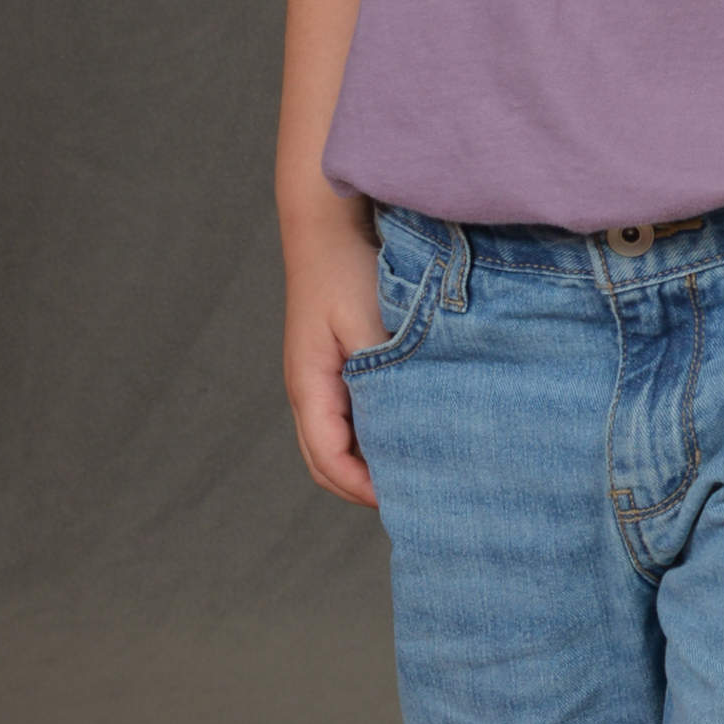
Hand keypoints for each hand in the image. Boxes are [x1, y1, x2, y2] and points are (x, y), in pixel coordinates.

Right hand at [282, 211, 389, 505]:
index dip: (364, 488)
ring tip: (416, 468)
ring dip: (369, 459)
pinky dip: (372, 432)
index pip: (329, 460)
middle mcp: (307, 389)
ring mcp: (318, 377)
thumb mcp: (369, 323)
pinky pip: (348, 414)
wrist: (326, 223)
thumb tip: (408, 421)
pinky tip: (408, 427)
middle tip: (415, 496)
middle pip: (327, 461)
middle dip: (365, 485)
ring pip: (337, 440)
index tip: (408, 500)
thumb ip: (384, 375)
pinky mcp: (333, 363)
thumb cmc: (345, 268)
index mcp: (309, 386)